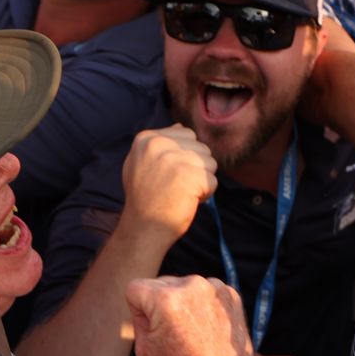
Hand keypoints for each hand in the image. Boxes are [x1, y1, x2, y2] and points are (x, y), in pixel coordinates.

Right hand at [120, 126, 218, 241]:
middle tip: (176, 186)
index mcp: (147, 138)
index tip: (168, 175)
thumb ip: (160, 144)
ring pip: (210, 163)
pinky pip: (213, 181)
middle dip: (196, 168)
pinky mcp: (190, 175)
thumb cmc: (145, 199)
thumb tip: (181, 127)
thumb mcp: (141, 163)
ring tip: (181, 193)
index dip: (185, 158)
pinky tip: (187, 200)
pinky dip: (205, 194)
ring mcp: (175, 158)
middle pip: (201, 148)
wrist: (143, 228)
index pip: (186, 135)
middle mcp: (160, 144)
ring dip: (202, 181)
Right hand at [126, 275, 259, 355]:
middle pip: (159, 285)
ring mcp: (215, 287)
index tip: (154, 332)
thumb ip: (139, 316)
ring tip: (192, 334)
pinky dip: (202, 306)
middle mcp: (192, 284)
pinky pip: (203, 292)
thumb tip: (148, 297)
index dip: (138, 312)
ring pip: (182, 287)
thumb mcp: (143, 348)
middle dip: (159, 305)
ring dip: (181, 303)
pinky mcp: (231, 293)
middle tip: (174, 336)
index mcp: (166, 298)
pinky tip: (207, 329)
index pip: (135, 288)